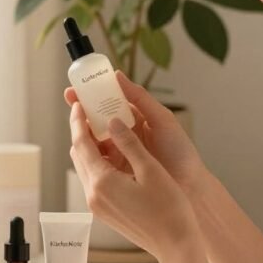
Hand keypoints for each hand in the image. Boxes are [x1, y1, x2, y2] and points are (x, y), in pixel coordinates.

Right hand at [65, 69, 205, 193]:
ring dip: (82, 130)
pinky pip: (95, 161)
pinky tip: (83, 146)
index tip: (77, 89)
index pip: (107, 104)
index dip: (91, 96)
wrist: (189, 187)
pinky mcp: (114, 174)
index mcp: (134, 120)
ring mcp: (116, 155)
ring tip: (78, 121)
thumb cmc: (180, 153)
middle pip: (95, 121)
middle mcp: (122, 136)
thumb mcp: (162, 119)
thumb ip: (140, 98)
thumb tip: (117, 75)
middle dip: (81, 111)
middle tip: (73, 102)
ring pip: (92, 141)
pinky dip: (87, 153)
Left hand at [69, 100, 199, 262]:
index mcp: (102, 182)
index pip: (81, 143)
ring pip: (86, 168)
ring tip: (106, 130)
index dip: (78, 121)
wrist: (175, 246)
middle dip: (83, 132)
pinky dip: (100, 163)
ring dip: (91, 148)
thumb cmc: (169, 209)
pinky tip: (116, 155)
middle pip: (79, 155)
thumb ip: (129, 143)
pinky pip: (94, 180)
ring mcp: (97, 206)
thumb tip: (113, 121)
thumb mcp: (150, 170)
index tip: (78, 104)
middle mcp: (93, 195)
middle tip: (93, 113)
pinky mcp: (105, 212)